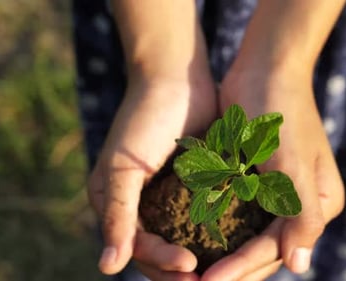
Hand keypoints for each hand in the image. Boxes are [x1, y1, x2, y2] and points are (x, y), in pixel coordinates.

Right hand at [88, 76, 216, 279]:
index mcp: (118, 206)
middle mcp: (143, 207)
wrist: (175, 78)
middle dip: (185, 270)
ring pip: (186, 240)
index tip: (192, 268)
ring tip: (229, 267)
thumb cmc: (143, 119)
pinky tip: (237, 241)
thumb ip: (117, 216)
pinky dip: (217, 231)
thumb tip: (107, 268)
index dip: (163, 264)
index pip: (140, 250)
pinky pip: (205, 216)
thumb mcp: (124, 169)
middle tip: (211, 278)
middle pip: (164, 253)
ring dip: (205, 257)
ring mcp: (169, 197)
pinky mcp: (195, 185)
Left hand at [201, 71, 344, 280]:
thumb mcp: (290, 161)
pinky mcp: (260, 181)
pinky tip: (196, 240)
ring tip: (193, 272)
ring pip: (251, 237)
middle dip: (233, 269)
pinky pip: (241, 215)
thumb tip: (300, 265)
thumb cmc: (279, 109)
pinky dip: (221, 229)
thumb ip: (300, 213)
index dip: (242, 268)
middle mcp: (303, 204)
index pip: (277, 248)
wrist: (266, 68)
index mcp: (319, 204)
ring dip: (224, 255)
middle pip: (265, 250)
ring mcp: (282, 194)